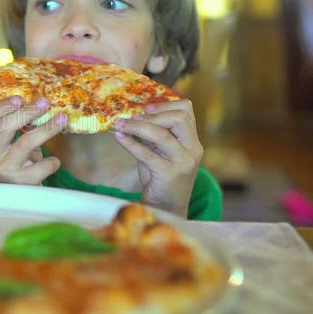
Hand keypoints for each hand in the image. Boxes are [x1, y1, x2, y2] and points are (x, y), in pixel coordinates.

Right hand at [0, 95, 67, 184]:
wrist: (22, 201)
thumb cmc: (23, 167)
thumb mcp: (19, 145)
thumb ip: (23, 127)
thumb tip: (41, 104)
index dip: (2, 107)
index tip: (20, 97)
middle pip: (4, 128)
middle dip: (26, 112)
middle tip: (45, 102)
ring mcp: (6, 170)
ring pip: (24, 144)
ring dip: (45, 129)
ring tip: (62, 120)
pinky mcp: (21, 183)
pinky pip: (40, 167)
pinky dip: (51, 162)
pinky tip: (54, 161)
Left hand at [113, 99, 202, 217]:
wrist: (165, 209)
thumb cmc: (159, 178)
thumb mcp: (159, 151)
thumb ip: (153, 134)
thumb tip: (132, 114)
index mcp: (192, 141)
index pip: (187, 110)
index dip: (165, 104)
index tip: (146, 108)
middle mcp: (193, 150)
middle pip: (179, 118)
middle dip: (152, 115)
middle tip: (132, 118)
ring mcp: (184, 163)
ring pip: (162, 134)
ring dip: (137, 127)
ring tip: (120, 125)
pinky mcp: (169, 175)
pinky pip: (147, 154)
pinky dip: (130, 143)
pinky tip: (119, 138)